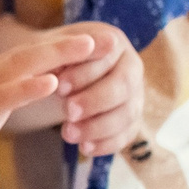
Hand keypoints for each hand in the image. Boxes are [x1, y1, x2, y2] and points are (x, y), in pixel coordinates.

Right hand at [0, 28, 87, 161]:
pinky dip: (29, 89)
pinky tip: (51, 83)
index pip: (30, 53)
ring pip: (27, 69)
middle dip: (73, 44)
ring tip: (90, 48)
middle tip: (106, 35)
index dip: (62, 45)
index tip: (94, 39)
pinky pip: (7, 98)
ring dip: (60, 57)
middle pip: (36, 53)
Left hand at [44, 24, 141, 155]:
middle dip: (95, 101)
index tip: (59, 86)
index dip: (85, 74)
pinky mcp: (131, 119)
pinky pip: (126, 135)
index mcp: (113, 41)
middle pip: (123, 86)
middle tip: (68, 112)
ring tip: (68, 134)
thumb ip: (64, 49)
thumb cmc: (54, 57)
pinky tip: (84, 147)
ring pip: (127, 113)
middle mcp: (131, 66)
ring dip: (98, 127)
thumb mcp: (52, 47)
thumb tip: (84, 46)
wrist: (58, 74)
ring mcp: (135, 94)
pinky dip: (106, 144)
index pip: (108, 57)